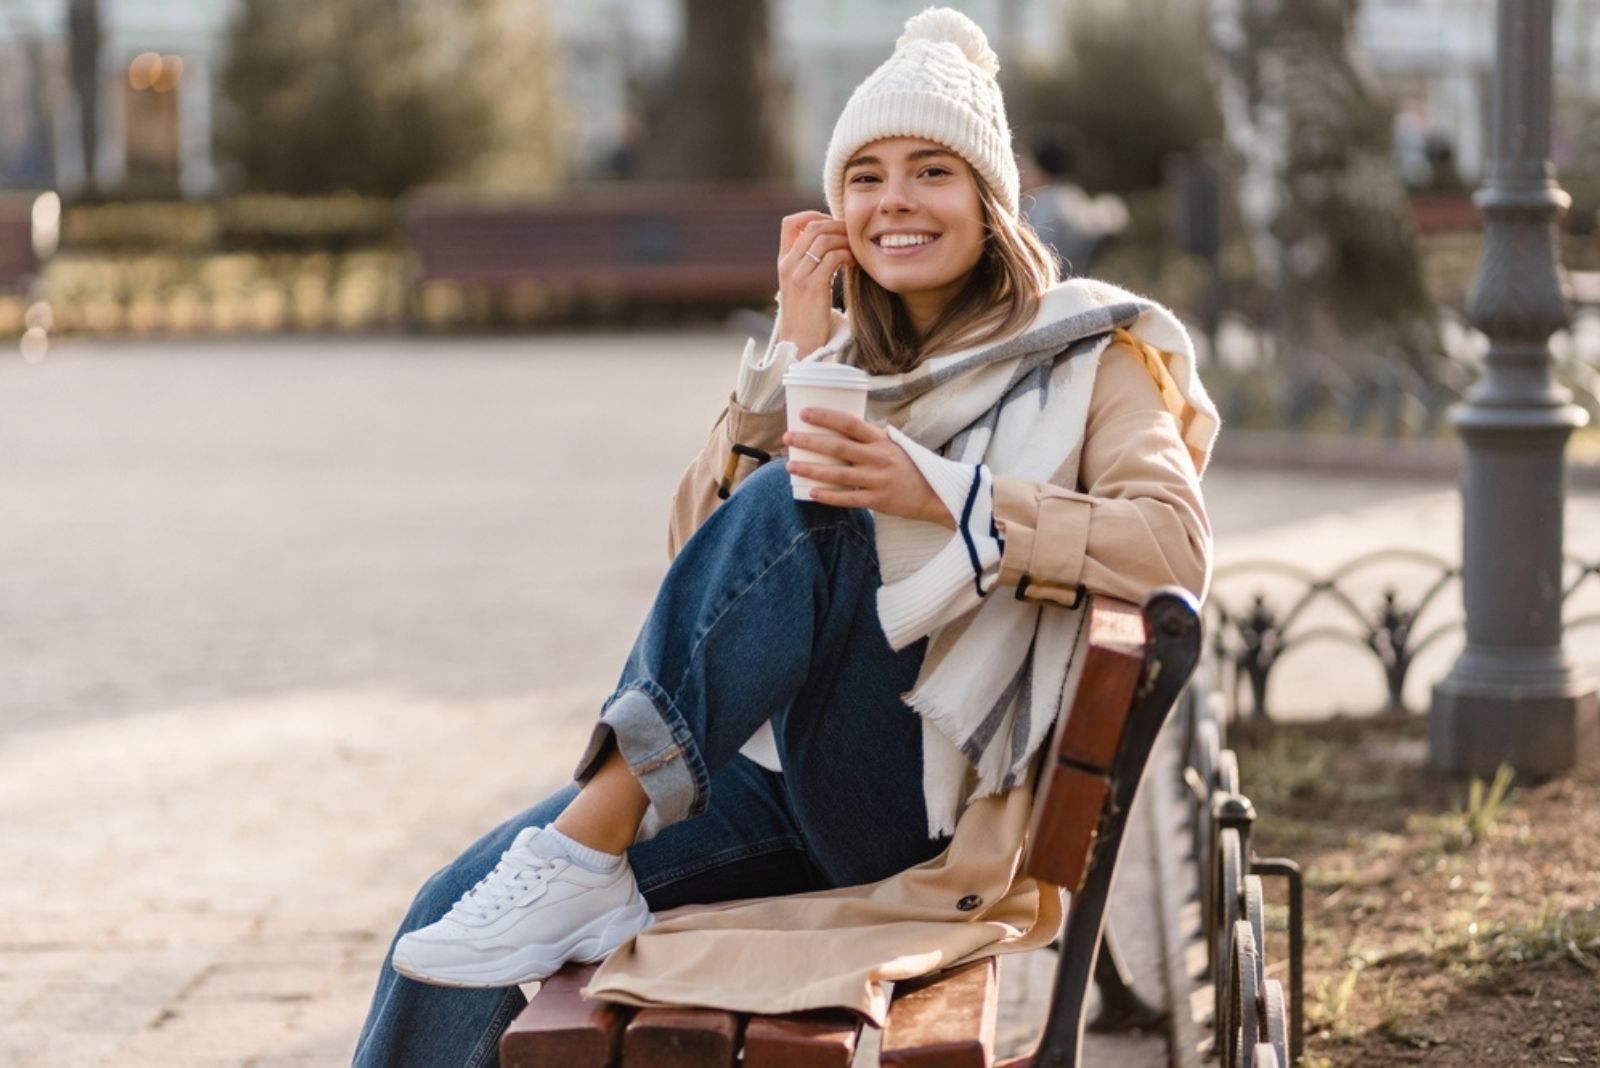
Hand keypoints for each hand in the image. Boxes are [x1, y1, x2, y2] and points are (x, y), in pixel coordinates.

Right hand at [775, 211, 852, 355]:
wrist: (799, 345)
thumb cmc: (806, 317)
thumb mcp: (801, 286)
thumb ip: (809, 265)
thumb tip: (832, 244)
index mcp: (783, 262)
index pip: (790, 223)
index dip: (813, 216)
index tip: (832, 225)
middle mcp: (787, 265)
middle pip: (812, 226)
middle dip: (837, 225)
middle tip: (853, 235)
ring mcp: (798, 275)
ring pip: (824, 239)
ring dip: (845, 240)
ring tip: (856, 251)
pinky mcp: (812, 287)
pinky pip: (833, 257)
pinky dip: (848, 255)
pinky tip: (854, 263)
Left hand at [784, 409, 954, 527]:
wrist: (936, 494)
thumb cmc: (911, 467)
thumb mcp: (894, 446)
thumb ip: (871, 439)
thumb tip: (841, 430)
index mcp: (881, 440)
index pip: (849, 423)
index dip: (826, 417)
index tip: (804, 413)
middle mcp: (878, 457)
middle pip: (838, 447)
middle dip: (809, 441)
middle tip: (788, 438)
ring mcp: (877, 480)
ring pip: (838, 474)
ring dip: (812, 470)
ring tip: (790, 466)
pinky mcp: (878, 500)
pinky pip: (848, 498)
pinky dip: (829, 496)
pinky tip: (812, 493)